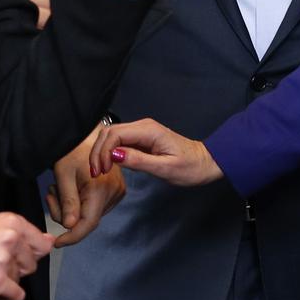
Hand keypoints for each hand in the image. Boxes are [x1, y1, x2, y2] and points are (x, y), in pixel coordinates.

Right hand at [0, 212, 54, 299]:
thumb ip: (21, 234)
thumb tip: (50, 241)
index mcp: (12, 222)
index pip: (41, 242)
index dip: (32, 252)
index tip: (21, 255)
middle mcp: (11, 238)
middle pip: (32, 262)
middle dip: (17, 267)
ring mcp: (4, 261)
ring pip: (21, 278)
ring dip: (8, 281)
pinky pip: (16, 294)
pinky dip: (6, 296)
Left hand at [47, 127, 126, 245]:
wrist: (85, 133)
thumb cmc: (72, 149)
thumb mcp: (63, 176)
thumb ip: (67, 203)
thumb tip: (69, 226)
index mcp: (101, 189)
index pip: (87, 224)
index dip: (72, 237)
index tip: (57, 243)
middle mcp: (114, 192)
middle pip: (87, 220)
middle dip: (66, 215)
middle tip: (51, 195)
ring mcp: (117, 191)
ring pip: (90, 214)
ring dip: (71, 208)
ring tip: (60, 188)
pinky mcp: (116, 189)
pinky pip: (94, 205)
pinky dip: (80, 202)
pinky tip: (72, 188)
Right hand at [89, 118, 223, 186]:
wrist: (205, 163)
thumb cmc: (190, 167)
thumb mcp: (165, 168)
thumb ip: (139, 161)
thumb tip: (114, 155)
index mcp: (148, 131)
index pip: (115, 134)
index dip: (103, 152)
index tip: (100, 171)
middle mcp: (143, 126)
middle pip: (109, 132)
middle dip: (98, 151)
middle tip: (95, 173)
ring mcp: (142, 132)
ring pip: (112, 136)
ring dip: (102, 152)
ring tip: (99, 171)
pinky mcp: (141, 139)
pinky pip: (119, 142)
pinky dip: (109, 153)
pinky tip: (108, 166)